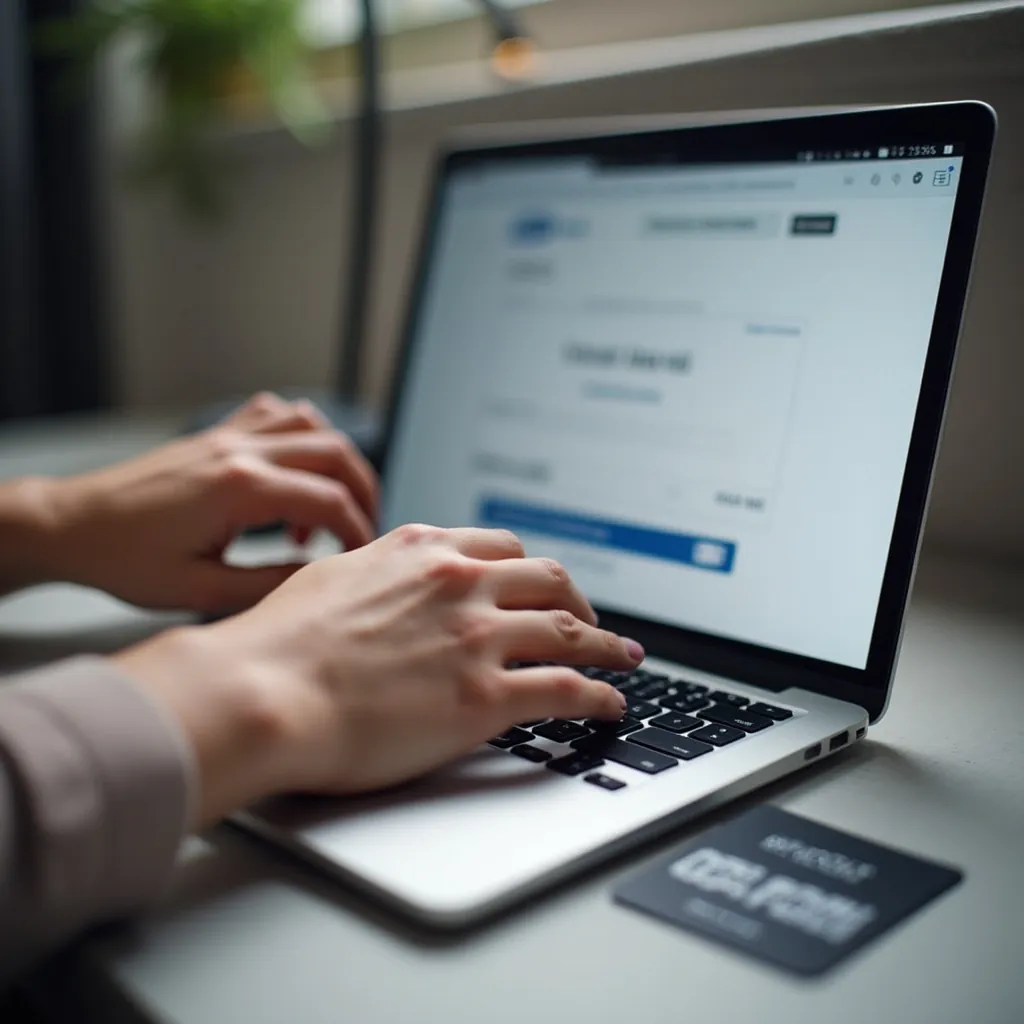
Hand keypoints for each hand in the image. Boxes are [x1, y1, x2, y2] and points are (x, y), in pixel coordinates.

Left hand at [22, 393, 378, 611]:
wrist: (71, 526)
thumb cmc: (126, 561)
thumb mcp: (201, 590)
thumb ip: (269, 583)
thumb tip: (319, 575)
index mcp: (240, 489)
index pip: (329, 500)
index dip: (357, 531)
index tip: (360, 557)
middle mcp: (241, 451)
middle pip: (335, 452)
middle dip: (363, 490)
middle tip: (362, 528)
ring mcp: (227, 435)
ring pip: (311, 424)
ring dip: (336, 460)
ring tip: (331, 501)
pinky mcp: (214, 433)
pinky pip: (275, 413)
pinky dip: (301, 433)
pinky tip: (293, 469)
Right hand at [117, 524, 640, 824]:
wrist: (261, 692)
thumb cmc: (278, 642)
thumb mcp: (332, 578)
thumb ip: (379, 572)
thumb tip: (393, 576)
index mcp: (423, 550)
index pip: (503, 549)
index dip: (533, 571)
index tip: (544, 586)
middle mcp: (459, 583)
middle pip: (549, 580)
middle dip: (580, 601)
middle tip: (591, 621)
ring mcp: (476, 637)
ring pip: (569, 630)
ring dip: (606, 645)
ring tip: (624, 658)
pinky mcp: (483, 695)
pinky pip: (565, 689)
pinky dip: (598, 695)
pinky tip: (609, 704)